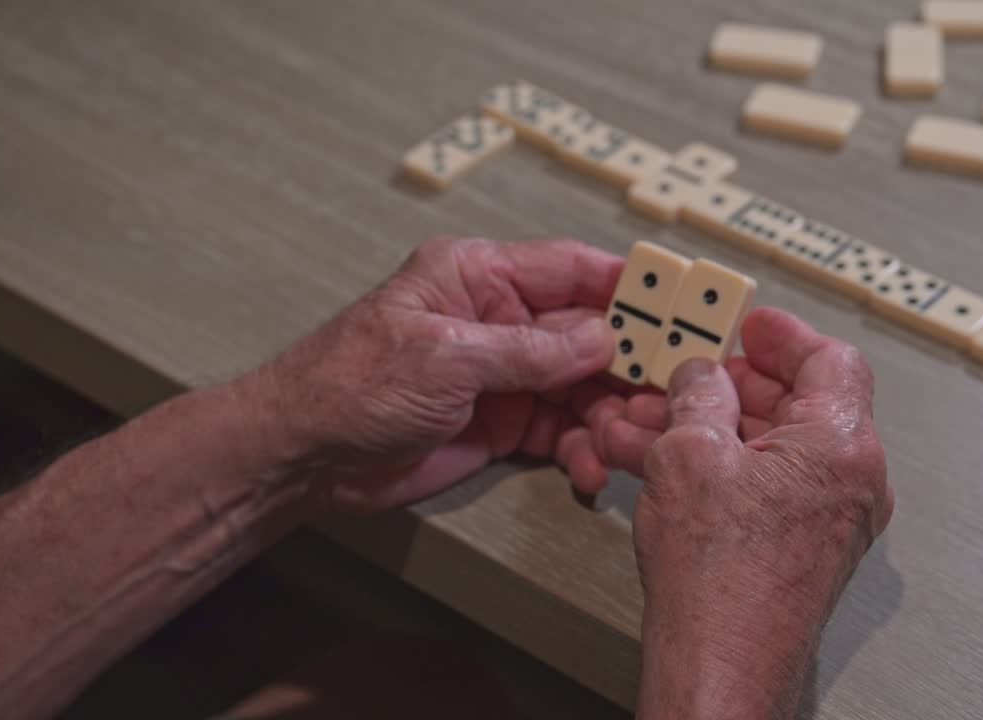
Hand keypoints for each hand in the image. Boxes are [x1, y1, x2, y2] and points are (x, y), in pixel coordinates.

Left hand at [245, 237, 635, 513]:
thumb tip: (602, 338)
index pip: (569, 268)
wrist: (305, 455)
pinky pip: (559, 430)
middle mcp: (500, 319)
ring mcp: (504, 374)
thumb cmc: (353, 383)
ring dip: (609, 414)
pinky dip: (581, 449)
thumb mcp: (446, 357)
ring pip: (581, 387)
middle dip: (629, 361)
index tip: (677, 301)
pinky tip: (591, 470)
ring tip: (627, 442)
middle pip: (588, 331)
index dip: (626, 284)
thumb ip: (527, 349)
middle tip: (670, 390)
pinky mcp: (501, 422)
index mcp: (479, 276)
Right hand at [621, 308, 893, 718]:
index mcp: (841, 445)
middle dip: (727, 386)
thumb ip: (699, 395)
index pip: (830, 361)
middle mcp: (849, 482)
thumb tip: (703, 376)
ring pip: (767, 448)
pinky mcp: (801, 549)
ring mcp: (829, 520)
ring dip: (707, 429)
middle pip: (795, 403)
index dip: (784, 336)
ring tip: (645, 424)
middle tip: (689, 373)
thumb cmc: (719, 582)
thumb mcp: (688, 454)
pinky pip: (761, 487)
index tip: (752, 325)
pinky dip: (716, 470)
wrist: (719, 667)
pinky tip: (660, 465)